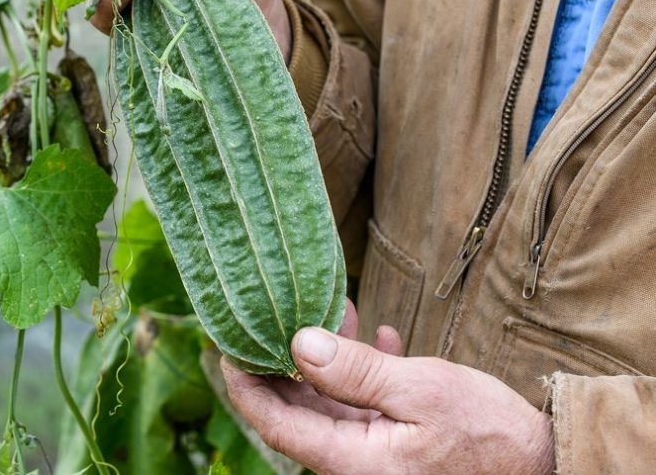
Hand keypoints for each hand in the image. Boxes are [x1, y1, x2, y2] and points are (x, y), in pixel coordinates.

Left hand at [222, 303, 555, 474]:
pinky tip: (377, 334)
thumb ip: (354, 371)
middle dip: (282, 361)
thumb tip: (298, 344)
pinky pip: (360, 405)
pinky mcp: (393, 444)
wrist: (541, 464)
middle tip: (271, 315)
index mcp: (350, 459)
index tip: (227, 346)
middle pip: (295, 411)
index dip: (245, 386)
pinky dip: (359, 370)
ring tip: (331, 309)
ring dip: (325, 357)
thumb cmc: (486, 433)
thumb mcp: (418, 390)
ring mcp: (372, 454)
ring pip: (328, 402)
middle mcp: (353, 462)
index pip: (275, 424)